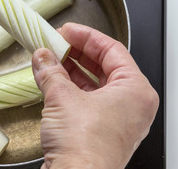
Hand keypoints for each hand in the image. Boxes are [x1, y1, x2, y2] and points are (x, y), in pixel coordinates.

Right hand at [32, 23, 158, 168]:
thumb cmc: (84, 147)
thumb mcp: (62, 98)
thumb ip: (51, 71)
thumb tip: (43, 56)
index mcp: (135, 91)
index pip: (112, 50)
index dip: (87, 37)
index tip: (68, 31)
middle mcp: (130, 104)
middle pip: (104, 65)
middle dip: (77, 52)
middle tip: (57, 42)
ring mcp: (116, 118)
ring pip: (93, 83)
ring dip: (70, 69)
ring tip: (50, 58)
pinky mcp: (100, 129)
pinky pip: (86, 99)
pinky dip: (69, 87)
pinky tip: (52, 78)